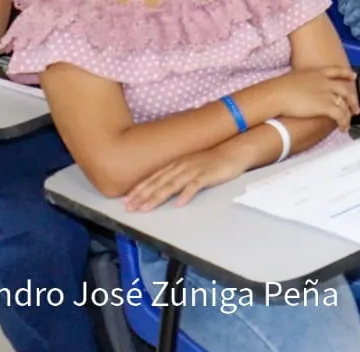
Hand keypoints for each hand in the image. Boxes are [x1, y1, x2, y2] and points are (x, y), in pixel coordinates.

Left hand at [124, 146, 254, 211]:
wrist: (233, 151)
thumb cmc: (211, 161)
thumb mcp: (190, 165)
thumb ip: (176, 174)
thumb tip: (160, 186)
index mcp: (176, 164)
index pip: (153, 178)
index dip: (139, 189)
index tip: (126, 201)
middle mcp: (181, 166)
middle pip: (158, 182)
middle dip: (142, 196)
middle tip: (129, 208)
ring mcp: (194, 170)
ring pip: (172, 185)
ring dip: (157, 197)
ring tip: (146, 208)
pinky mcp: (207, 175)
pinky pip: (195, 186)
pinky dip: (186, 194)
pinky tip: (178, 204)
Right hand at [272, 67, 359, 125]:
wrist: (276, 94)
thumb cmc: (278, 88)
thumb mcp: (294, 78)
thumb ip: (302, 82)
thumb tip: (297, 88)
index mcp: (317, 73)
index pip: (337, 71)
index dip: (346, 74)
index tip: (352, 76)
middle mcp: (326, 82)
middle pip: (346, 90)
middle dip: (353, 100)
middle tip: (356, 108)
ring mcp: (327, 94)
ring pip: (345, 105)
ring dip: (348, 115)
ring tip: (348, 123)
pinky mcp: (325, 106)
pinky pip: (340, 115)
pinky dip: (344, 122)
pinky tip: (342, 128)